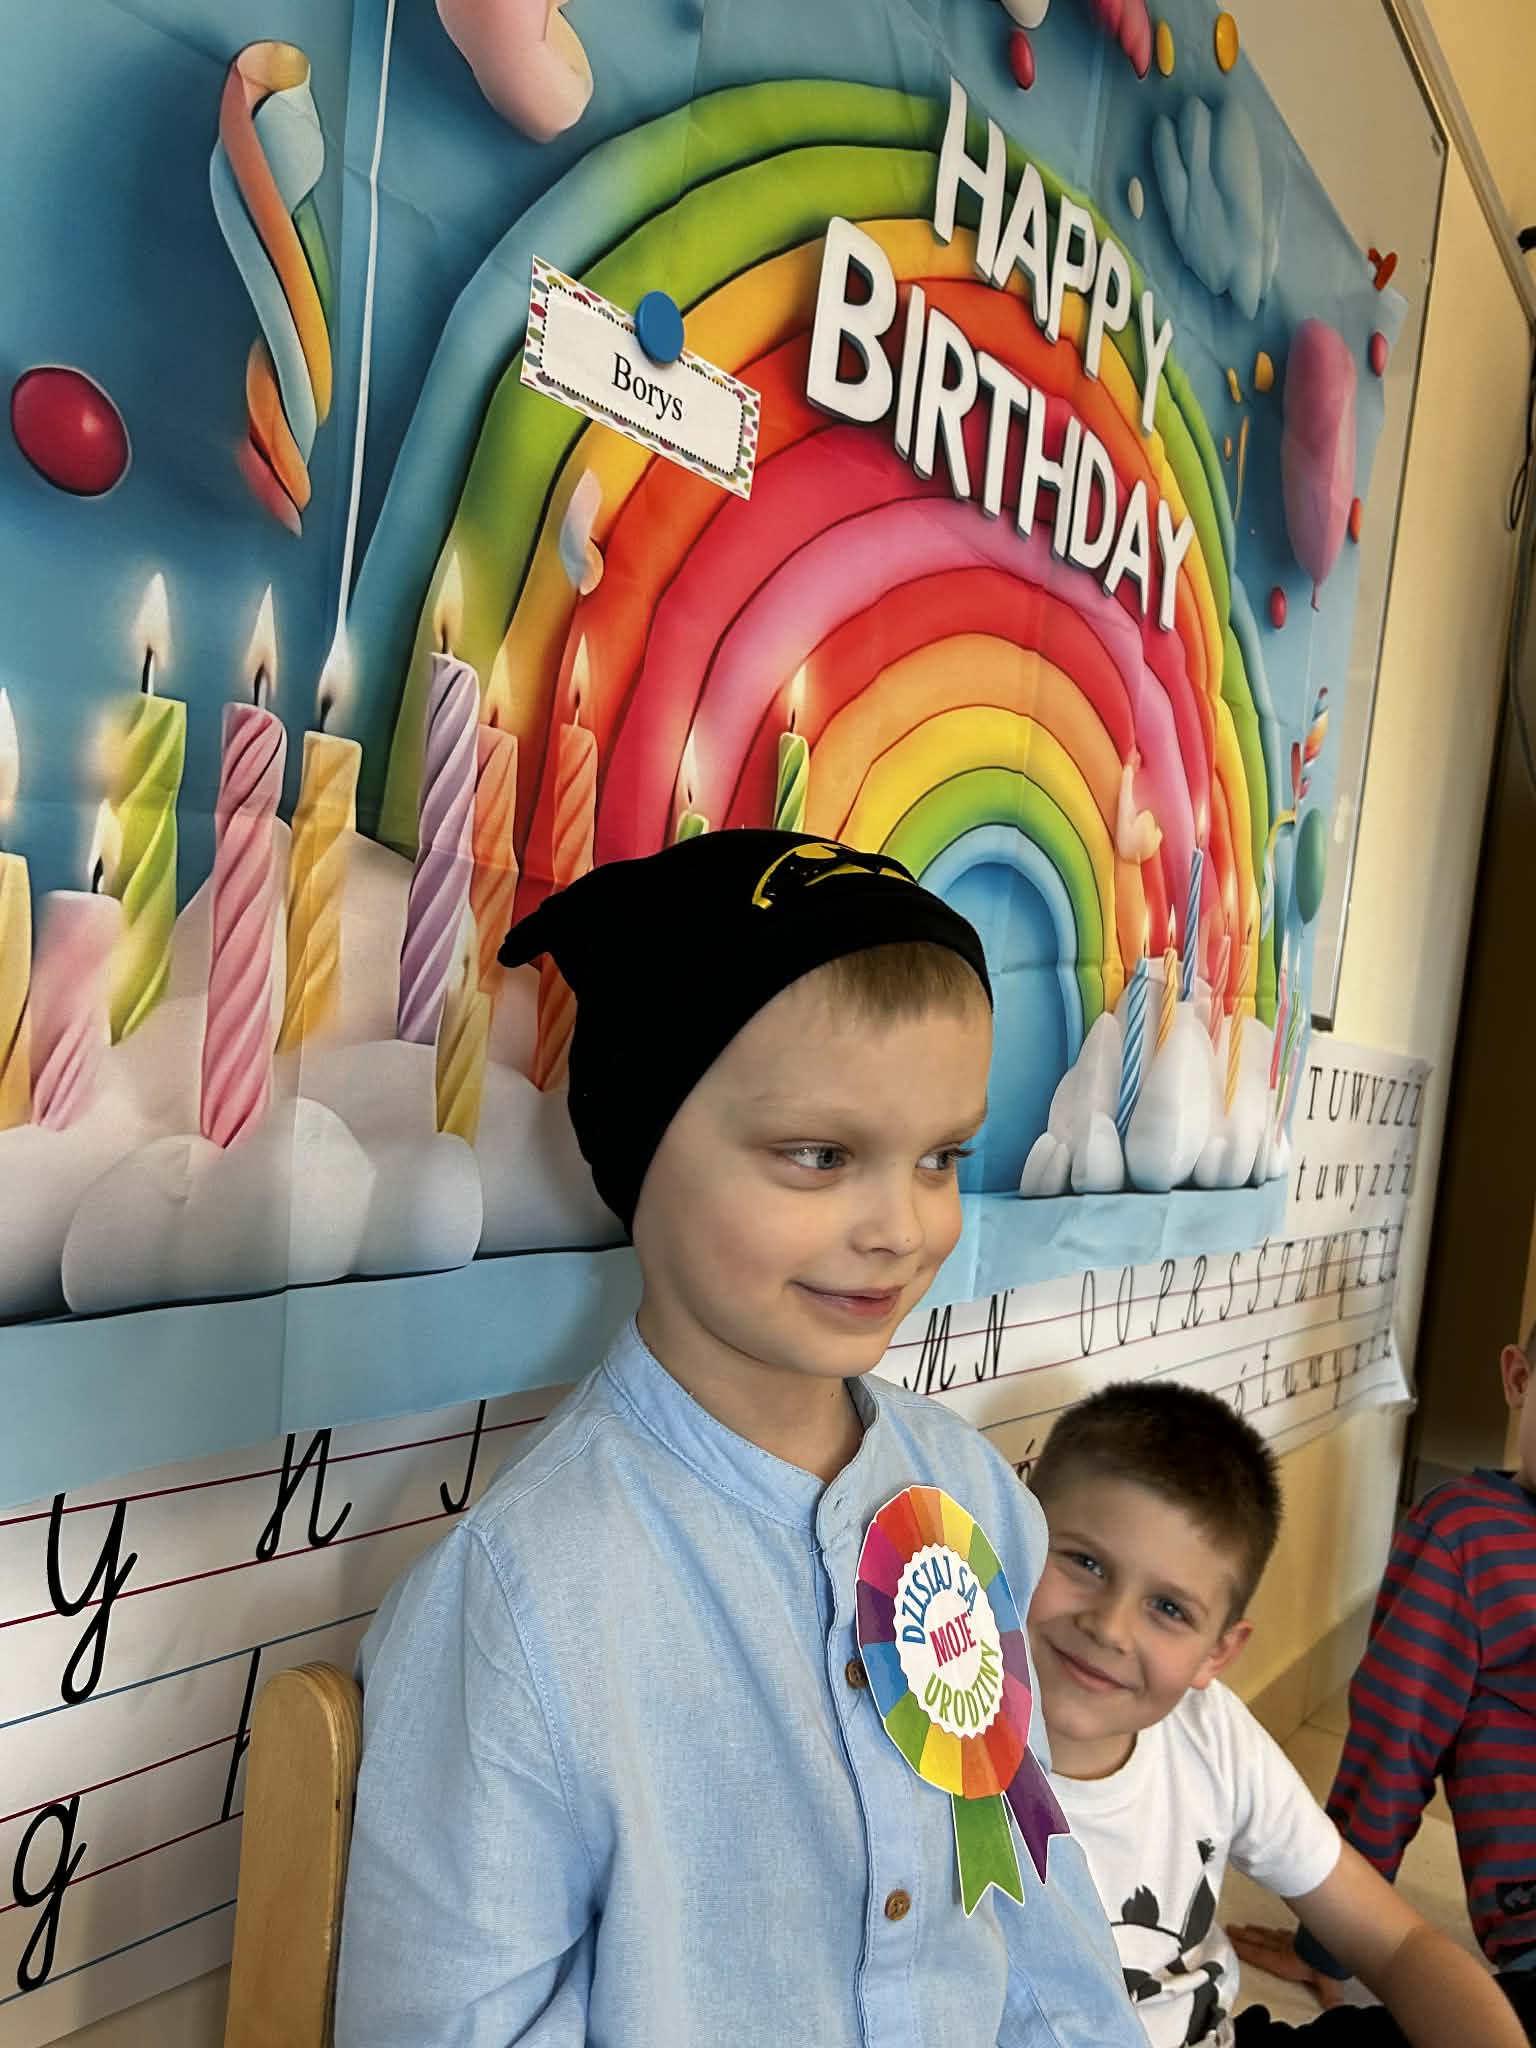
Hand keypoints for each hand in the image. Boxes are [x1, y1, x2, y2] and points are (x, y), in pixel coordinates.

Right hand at [1227, 1924, 1349, 2009]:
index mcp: (1286, 1962)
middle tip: (1228, 1928)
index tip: (1229, 1941)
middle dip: (1243, 1936)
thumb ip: (1329, 1999)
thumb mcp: (1327, 1984)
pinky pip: (1281, 1931)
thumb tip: (1336, 2014)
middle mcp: (1285, 1948)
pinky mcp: (1300, 1933)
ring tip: (1243, 1927)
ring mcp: (1292, 1939)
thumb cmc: (1328, 1962)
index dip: (1244, 1950)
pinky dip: (1273, 1930)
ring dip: (1255, 1931)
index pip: (1261, 1955)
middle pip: (1260, 1941)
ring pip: (1268, 1934)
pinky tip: (1274, 1930)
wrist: (1338, 1934)